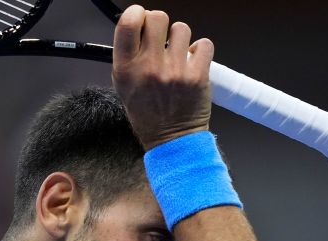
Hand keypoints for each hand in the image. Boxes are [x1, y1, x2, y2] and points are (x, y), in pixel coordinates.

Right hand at [112, 5, 213, 150]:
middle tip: (161, 37)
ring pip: (181, 28)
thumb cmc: (148, 114)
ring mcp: (174, 71)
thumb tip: (138, 26)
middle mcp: (149, 67)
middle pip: (157, 18)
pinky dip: (200, 50)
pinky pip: (203, 44)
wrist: (172, 139)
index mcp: (126, 69)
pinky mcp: (197, 76)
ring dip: (180, 38)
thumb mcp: (124, 87)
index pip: (128, 23)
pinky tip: (193, 61)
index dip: (137, 13)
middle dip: (160, 23)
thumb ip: (128, 56)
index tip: (141, 17)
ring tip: (178, 55)